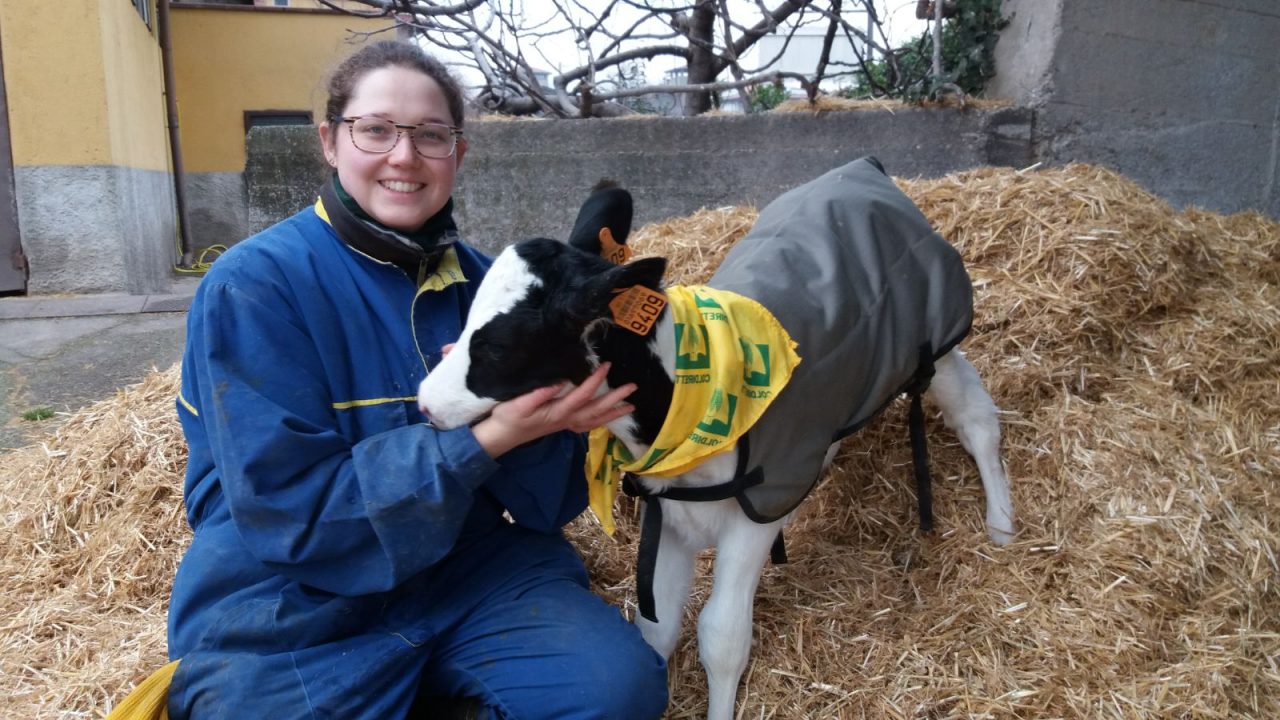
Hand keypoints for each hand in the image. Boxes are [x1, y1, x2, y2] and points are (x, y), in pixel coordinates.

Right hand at [471, 363, 635, 457]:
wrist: (502, 437)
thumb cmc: (507, 418)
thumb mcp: (519, 403)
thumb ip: (540, 393)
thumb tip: (562, 380)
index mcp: (558, 412)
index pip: (583, 394)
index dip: (596, 380)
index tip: (606, 365)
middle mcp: (566, 420)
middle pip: (596, 409)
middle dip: (616, 398)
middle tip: (632, 387)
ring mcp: (566, 425)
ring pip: (596, 420)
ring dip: (614, 413)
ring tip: (631, 406)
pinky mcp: (563, 426)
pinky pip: (588, 424)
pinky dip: (601, 420)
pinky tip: (608, 417)